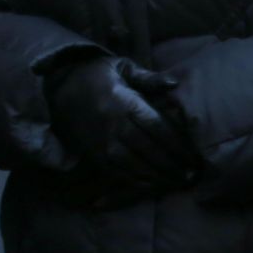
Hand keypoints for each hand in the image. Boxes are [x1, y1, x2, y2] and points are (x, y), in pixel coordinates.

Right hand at [48, 57, 201, 193]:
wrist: (58, 84)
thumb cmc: (97, 74)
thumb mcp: (122, 67)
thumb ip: (148, 78)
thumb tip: (174, 84)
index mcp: (122, 100)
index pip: (156, 126)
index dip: (178, 144)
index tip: (194, 156)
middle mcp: (111, 122)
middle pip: (147, 148)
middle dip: (172, 164)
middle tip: (191, 175)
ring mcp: (99, 139)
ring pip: (132, 164)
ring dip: (157, 176)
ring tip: (176, 181)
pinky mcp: (91, 151)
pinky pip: (116, 171)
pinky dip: (136, 180)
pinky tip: (152, 184)